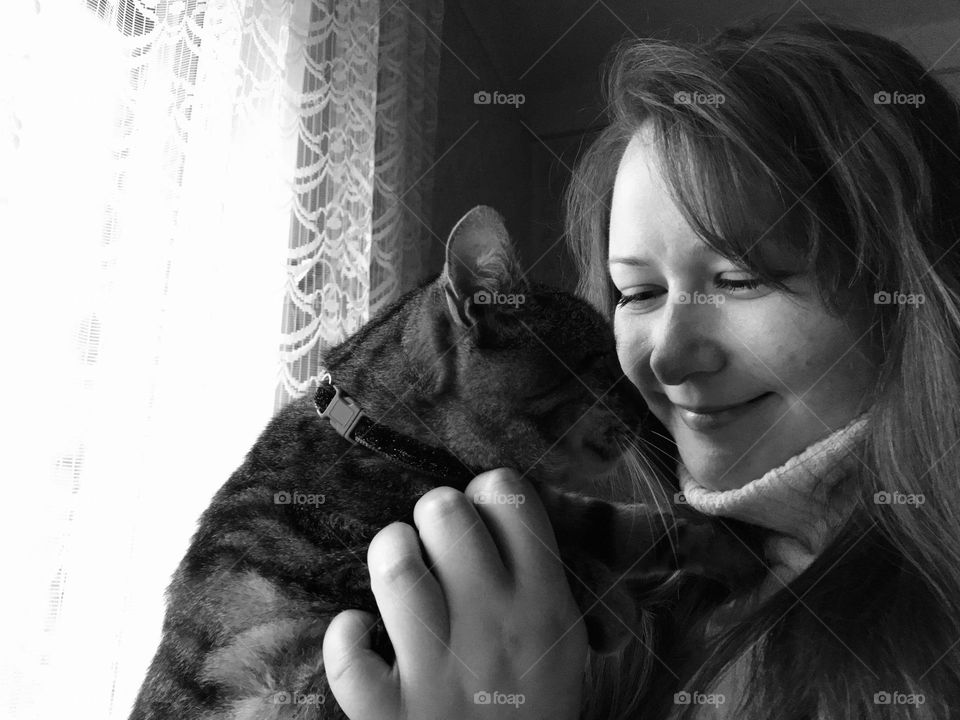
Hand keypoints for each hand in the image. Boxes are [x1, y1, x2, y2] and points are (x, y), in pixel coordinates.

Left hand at [322, 469, 587, 719]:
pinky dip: (346, 635)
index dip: (489, 492)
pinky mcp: (390, 713)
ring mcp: (439, 670)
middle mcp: (493, 625)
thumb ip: (543, 578)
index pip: (509, 494)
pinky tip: (361, 634)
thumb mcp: (565, 644)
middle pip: (444, 511)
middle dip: (433, 515)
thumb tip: (509, 504)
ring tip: (400, 566)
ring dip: (390, 552)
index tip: (483, 517)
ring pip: (395, 564)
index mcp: (543, 602)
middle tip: (438, 544)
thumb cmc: (533, 708)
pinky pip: (348, 653)